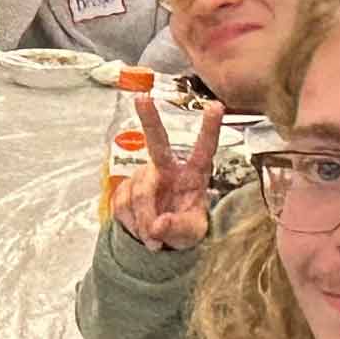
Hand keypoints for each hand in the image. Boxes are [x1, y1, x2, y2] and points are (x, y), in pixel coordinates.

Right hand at [113, 99, 220, 251]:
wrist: (160, 240)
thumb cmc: (184, 228)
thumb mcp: (191, 234)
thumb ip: (178, 228)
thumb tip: (158, 226)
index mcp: (194, 173)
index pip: (204, 149)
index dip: (210, 129)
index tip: (216, 106)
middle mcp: (168, 167)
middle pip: (157, 142)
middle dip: (149, 119)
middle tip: (141, 98)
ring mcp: (144, 176)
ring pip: (139, 193)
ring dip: (144, 220)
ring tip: (153, 238)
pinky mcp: (125, 188)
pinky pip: (123, 205)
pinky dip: (132, 223)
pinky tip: (141, 230)